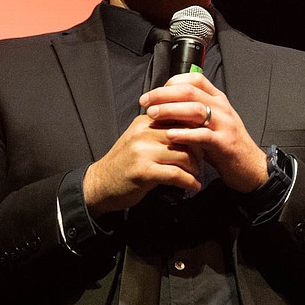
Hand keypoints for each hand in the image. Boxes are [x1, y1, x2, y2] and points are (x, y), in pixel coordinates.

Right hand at [83, 113, 202, 215]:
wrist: (100, 184)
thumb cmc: (125, 163)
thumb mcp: (139, 140)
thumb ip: (159, 131)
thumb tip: (191, 128)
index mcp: (144, 121)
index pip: (179, 118)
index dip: (197, 132)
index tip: (203, 144)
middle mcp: (143, 132)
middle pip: (186, 136)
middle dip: (199, 152)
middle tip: (202, 163)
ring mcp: (142, 152)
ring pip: (184, 156)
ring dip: (196, 169)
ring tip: (197, 176)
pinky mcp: (143, 171)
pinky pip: (176, 174)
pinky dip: (189, 182)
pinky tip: (193, 186)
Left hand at [139, 72, 267, 193]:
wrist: (249, 167)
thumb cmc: (223, 145)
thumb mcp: (208, 123)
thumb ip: (190, 112)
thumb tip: (162, 105)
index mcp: (217, 99)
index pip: (194, 79)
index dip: (172, 83)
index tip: (154, 93)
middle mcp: (222, 108)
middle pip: (190, 92)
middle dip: (164, 95)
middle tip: (145, 102)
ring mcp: (225, 124)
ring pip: (196, 109)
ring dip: (171, 110)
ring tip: (152, 115)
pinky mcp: (225, 143)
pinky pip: (203, 135)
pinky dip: (185, 134)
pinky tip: (170, 135)